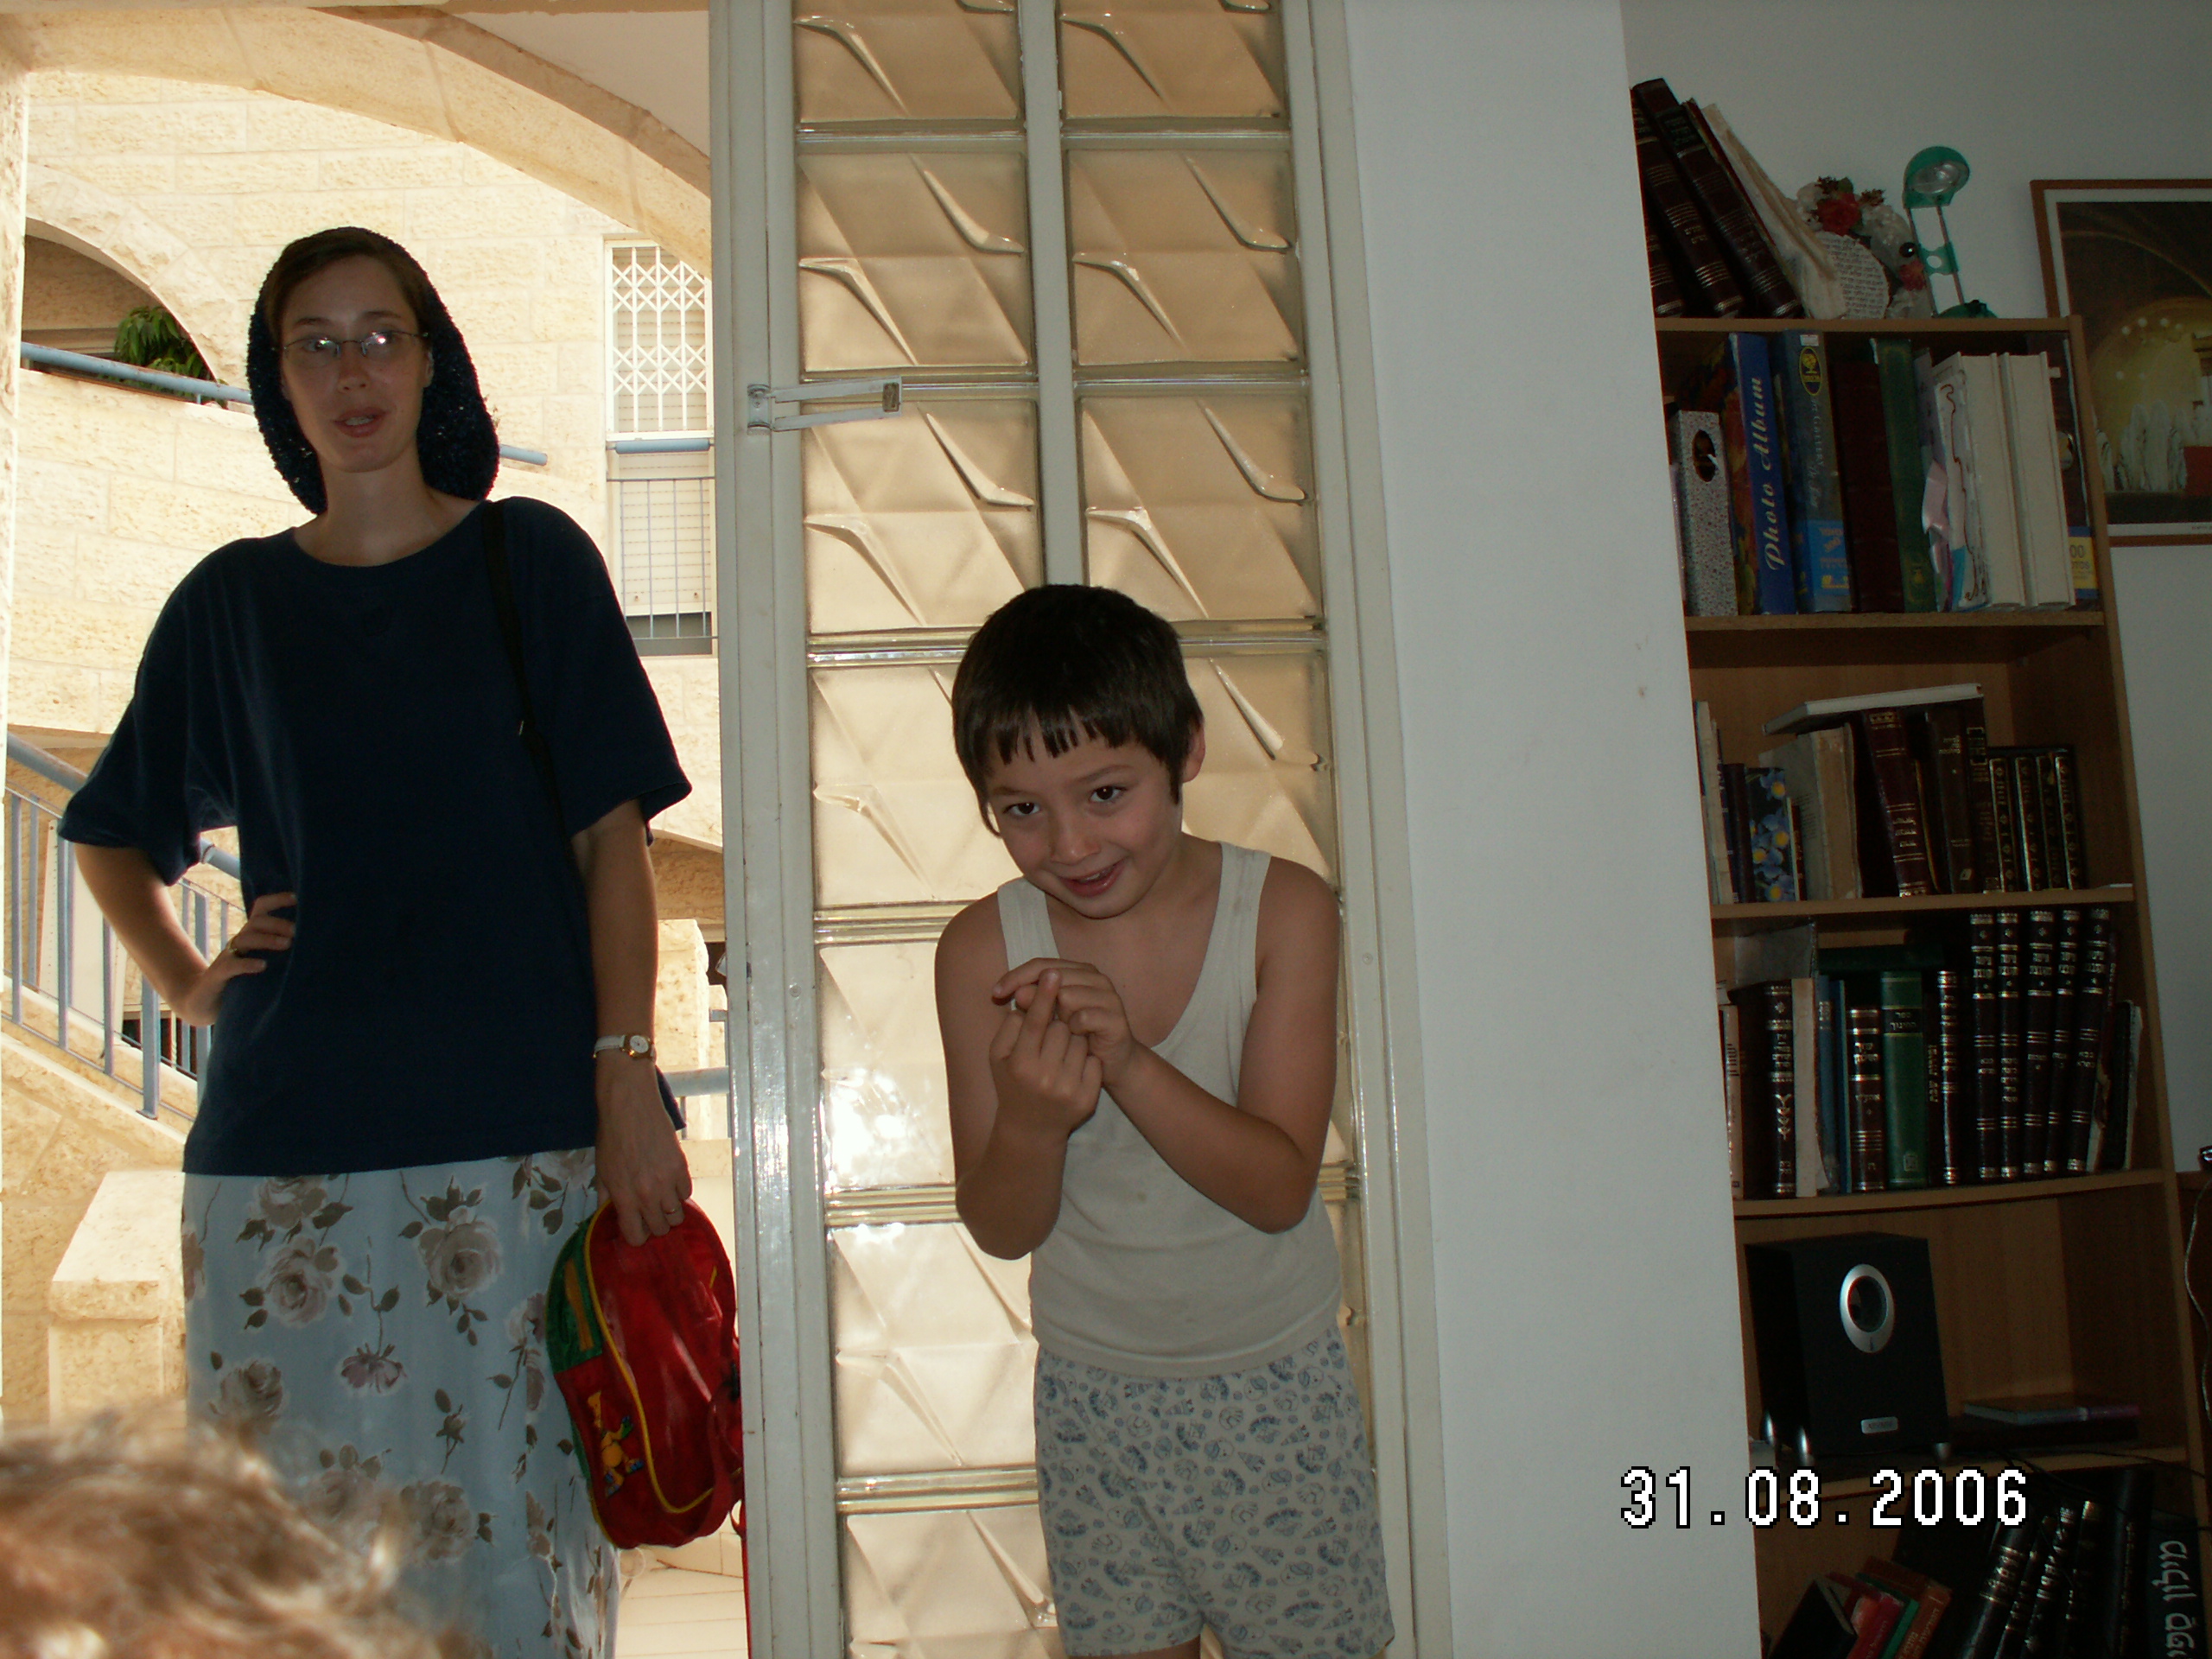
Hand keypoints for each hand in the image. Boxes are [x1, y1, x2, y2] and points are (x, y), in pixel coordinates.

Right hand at [171, 892, 294, 1026]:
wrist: (204, 1002)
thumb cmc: (242, 981)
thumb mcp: (264, 964)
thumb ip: (282, 955)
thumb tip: (316, 948)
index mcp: (251, 936)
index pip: (261, 909)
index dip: (277, 900)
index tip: (297, 898)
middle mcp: (239, 942)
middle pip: (257, 922)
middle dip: (278, 923)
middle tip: (297, 932)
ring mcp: (228, 956)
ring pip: (246, 939)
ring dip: (267, 939)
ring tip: (287, 944)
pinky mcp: (219, 974)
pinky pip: (231, 965)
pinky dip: (247, 964)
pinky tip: (262, 966)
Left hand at [594, 1058, 691, 1245]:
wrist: (629, 1106)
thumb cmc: (611, 1137)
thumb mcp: (601, 1171)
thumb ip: (606, 1198)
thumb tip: (608, 1216)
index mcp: (624, 1197)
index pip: (637, 1237)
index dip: (636, 1235)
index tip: (635, 1225)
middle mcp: (647, 1194)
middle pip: (660, 1229)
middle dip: (653, 1224)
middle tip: (648, 1210)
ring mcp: (667, 1181)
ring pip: (677, 1216)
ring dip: (669, 1211)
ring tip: (661, 1198)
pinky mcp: (681, 1167)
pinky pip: (686, 1194)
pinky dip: (679, 1193)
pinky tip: (670, 1182)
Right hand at [988, 969, 1103, 1137]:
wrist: (1030, 1129)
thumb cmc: (1012, 1084)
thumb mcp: (997, 1057)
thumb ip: (1009, 1027)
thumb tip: (1025, 998)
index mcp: (1019, 1064)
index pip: (1035, 1022)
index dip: (1044, 995)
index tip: (1052, 972)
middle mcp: (1044, 1077)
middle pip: (1061, 1028)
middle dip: (1057, 1025)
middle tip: (1050, 1036)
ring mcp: (1068, 1089)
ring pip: (1079, 1042)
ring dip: (1072, 1041)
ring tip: (1060, 1055)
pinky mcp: (1087, 1100)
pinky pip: (1093, 1062)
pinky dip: (1086, 1060)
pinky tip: (1072, 1070)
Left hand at [995, 957, 1137, 1084]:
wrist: (1112, 1063)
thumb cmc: (1076, 1038)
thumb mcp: (1050, 1018)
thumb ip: (1034, 1004)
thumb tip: (1016, 993)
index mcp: (1078, 971)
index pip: (1040, 964)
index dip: (1016, 976)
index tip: (995, 993)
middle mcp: (1095, 977)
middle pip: (1054, 976)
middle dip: (1035, 998)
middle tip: (1027, 1018)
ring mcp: (1108, 995)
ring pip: (1067, 995)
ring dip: (1057, 1017)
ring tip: (1061, 1031)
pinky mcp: (1116, 1017)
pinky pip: (1083, 1017)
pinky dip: (1074, 1029)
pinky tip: (1075, 1038)